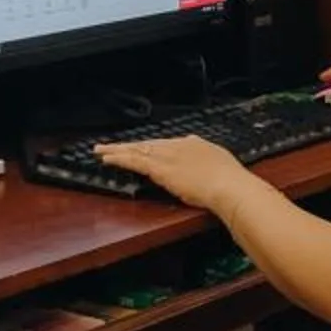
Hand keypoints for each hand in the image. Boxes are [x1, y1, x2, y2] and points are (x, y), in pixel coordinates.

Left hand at [93, 134, 257, 214]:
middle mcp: (177, 146)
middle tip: (109, 146)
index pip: (164, 144)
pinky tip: (107, 159)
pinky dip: (119, 159)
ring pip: (136, 150)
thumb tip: (206, 164)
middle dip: (128, 145)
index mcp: (193, 144)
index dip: (149, 147)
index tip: (139, 148)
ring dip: (117, 151)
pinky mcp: (160, 169)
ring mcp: (167, 157)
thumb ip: (209, 162)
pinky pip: (134, 162)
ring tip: (100, 150)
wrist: (229, 186)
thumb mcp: (221, 164)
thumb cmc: (230, 181)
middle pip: (146, 144)